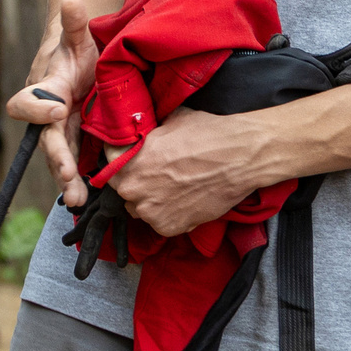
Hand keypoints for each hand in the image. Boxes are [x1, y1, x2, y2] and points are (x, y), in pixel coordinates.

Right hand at [9, 0, 99, 206]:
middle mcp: (49, 113)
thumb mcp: (79, 35)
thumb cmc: (78, 45)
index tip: (57, 109)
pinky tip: (89, 199)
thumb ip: (75, 22)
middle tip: (68, 175)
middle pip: (45, 140)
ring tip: (77, 201)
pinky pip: (75, 162)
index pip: (27, 102)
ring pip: (59, 157)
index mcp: (45, 88)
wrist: (83, 59)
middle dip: (56, 158)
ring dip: (66, 180)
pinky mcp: (78, 140)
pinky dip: (80, 181)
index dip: (37, 108)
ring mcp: (62, 130)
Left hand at [106, 106, 274, 238]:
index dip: (121, 157)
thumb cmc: (208, 134)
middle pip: (124, 187)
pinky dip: (168, 212)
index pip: (110, 162)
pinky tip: (184, 198)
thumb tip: (142, 132)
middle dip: (136, 179)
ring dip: (150, 198)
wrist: (241, 158)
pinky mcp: (170, 228)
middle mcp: (135, 191)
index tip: (130, 155)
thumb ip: (148, 134)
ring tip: (173, 185)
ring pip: (140, 207)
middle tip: (156, 171)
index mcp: (131, 162)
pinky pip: (159, 221)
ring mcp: (152, 213)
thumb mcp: (170, 122)